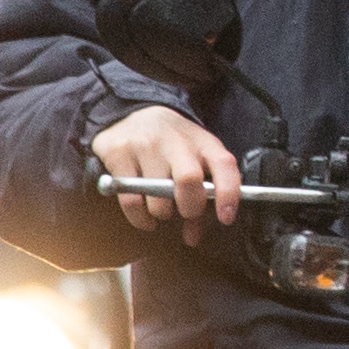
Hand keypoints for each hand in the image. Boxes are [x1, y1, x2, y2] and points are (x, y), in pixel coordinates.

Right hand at [91, 105, 241, 229]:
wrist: (134, 112)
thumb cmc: (173, 145)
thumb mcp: (194, 159)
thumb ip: (199, 198)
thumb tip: (192, 237)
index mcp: (203, 143)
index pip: (224, 166)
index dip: (229, 194)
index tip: (225, 218)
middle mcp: (176, 142)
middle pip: (189, 181)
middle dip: (190, 208)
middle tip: (185, 212)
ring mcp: (145, 146)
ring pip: (158, 197)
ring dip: (162, 213)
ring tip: (161, 207)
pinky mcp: (119, 154)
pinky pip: (130, 200)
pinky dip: (139, 218)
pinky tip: (144, 217)